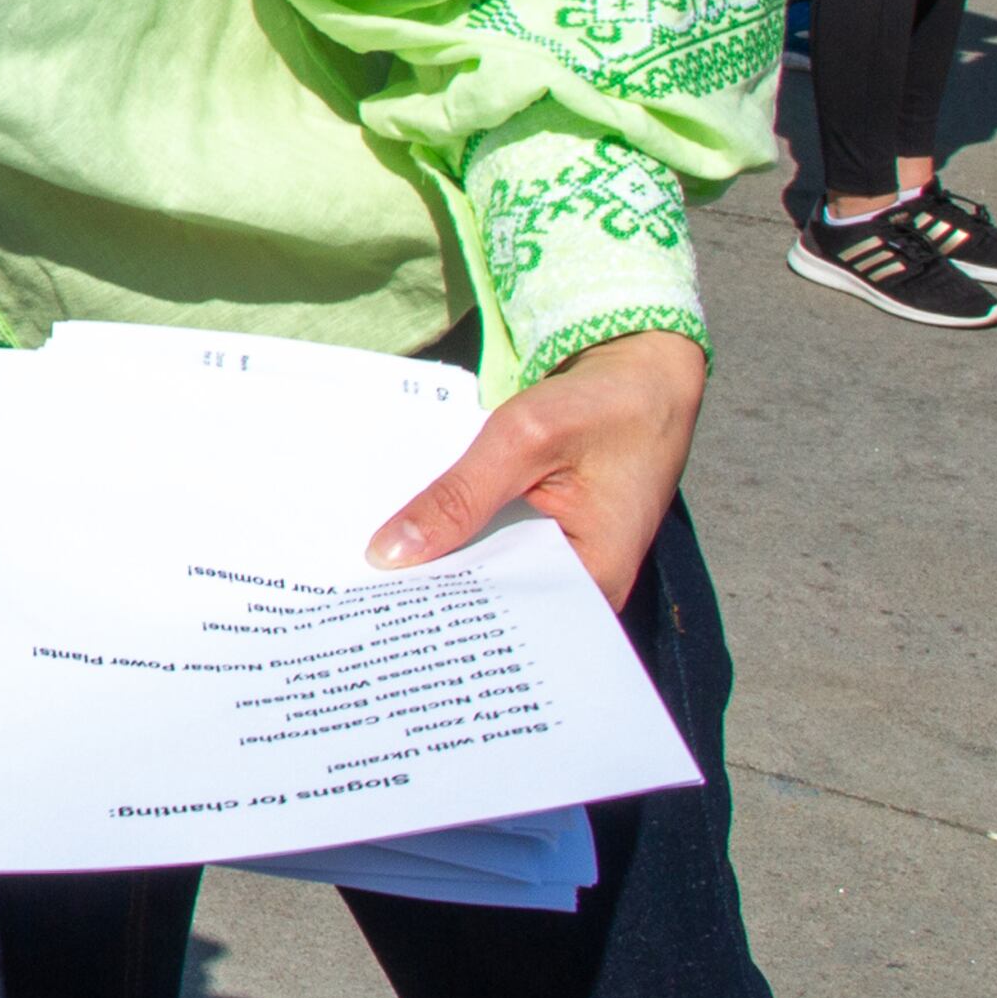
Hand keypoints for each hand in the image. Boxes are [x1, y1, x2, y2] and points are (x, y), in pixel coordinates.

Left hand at [367, 329, 706, 608]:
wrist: (643, 376)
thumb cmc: (602, 405)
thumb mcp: (522, 441)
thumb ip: (458, 498)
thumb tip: (389, 554)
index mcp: (594, 581)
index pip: (503, 621)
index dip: (438, 620)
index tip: (375, 620)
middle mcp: (583, 587)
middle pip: (492, 604)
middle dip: (429, 598)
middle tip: (353, 600)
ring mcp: (566, 563)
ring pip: (488, 575)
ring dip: (437, 568)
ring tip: (365, 578)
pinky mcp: (548, 538)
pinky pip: (493, 548)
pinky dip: (456, 540)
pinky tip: (404, 538)